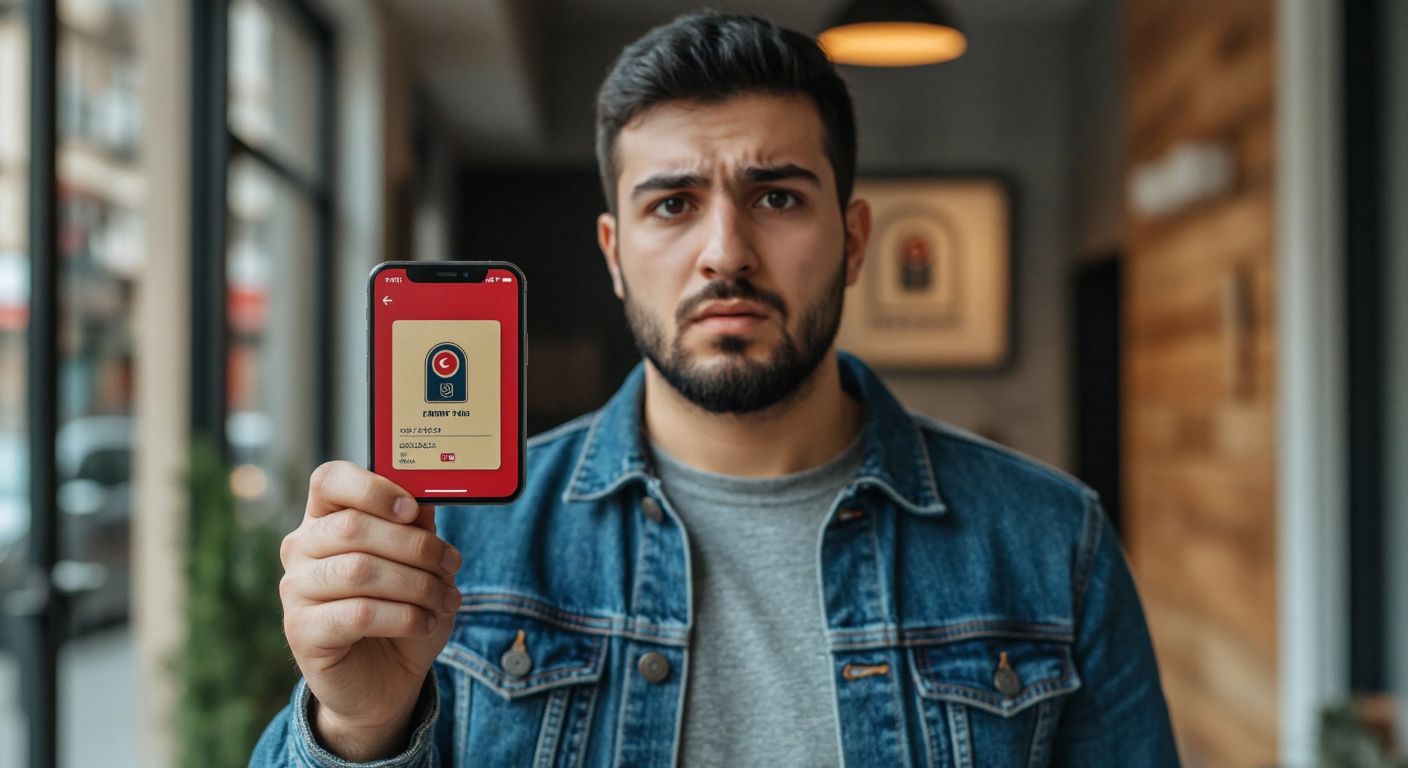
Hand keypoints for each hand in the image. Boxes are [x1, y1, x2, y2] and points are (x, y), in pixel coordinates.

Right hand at [279, 461, 461, 757]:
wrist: (385, 680)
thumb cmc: (402, 611)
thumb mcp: (420, 565)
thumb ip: (417, 529)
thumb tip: (426, 500)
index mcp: (326, 518)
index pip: (329, 480)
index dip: (372, 488)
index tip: (411, 509)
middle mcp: (301, 548)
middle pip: (352, 526)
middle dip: (415, 545)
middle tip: (451, 564)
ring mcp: (295, 589)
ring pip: (360, 570)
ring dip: (416, 584)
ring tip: (445, 599)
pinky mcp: (301, 631)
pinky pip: (359, 614)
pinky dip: (404, 617)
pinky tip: (424, 623)